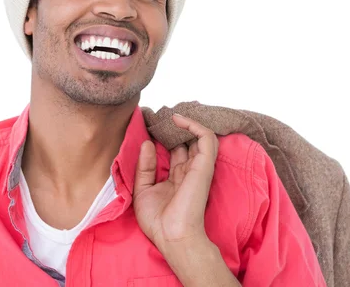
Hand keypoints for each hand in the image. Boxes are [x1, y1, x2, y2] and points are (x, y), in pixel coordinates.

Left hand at [133, 113, 218, 253]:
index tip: (152, 122)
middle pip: (188, 140)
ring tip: (170, 112)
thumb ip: (145, 166)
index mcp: (176, 176)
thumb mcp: (142, 189)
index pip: (175, 149)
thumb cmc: (157, 220)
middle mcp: (188, 170)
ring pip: (200, 136)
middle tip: (162, 112)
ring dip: (187, 121)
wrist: (171, 236)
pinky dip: (194, 125)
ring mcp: (197, 167)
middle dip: (176, 125)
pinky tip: (177, 119)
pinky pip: (206, 138)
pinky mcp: (204, 166)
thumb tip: (147, 143)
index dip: (166, 135)